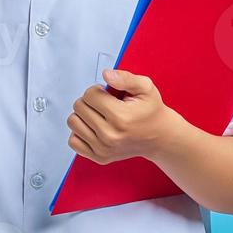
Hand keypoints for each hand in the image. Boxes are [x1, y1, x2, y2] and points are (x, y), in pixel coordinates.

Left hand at [66, 69, 181, 164]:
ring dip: (83, 115)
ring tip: (99, 115)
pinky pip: (73, 141)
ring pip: (73, 122)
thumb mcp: (145, 88)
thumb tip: (106, 74)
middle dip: (90, 100)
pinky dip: (80, 132)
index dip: (98, 90)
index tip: (109, 94)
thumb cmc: (151, 111)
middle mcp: (110, 136)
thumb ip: (125, 78)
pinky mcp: (99, 157)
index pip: (90, 94)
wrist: (159, 137)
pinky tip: (94, 128)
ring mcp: (103, 149)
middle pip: (79, 107)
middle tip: (105, 104)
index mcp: (121, 117)